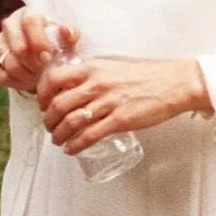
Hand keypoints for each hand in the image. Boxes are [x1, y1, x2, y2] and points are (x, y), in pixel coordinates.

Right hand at [0, 8, 66, 95]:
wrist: (40, 59)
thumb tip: (65, 30)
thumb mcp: (67, 40)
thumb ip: (70, 34)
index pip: (30, 22)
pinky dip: (9, 82)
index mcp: (29, 14)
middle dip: (33, 65)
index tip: (48, 58)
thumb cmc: (54, 46)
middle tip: (43, 73)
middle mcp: (9, 24)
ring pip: (7, 62)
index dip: (39, 41)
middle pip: (18, 47)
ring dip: (24, 75)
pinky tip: (21, 82)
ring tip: (35, 79)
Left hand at [38, 56, 210, 154]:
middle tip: (49, 127)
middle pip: (58, 104)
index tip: (42, 104)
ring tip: (58, 140)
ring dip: (59, 135)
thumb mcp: (112, 67)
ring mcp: (108, 102)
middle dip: (48, 119)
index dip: (42, 94)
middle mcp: (96, 84)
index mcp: (92, 67)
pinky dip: (75, 145)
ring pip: (71, 122)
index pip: (54, 79)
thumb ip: (93, 75)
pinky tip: (71, 149)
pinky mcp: (120, 120)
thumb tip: (75, 88)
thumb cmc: (145, 75)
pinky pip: (89, 136)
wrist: (173, 82)